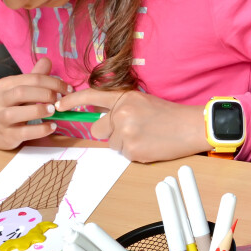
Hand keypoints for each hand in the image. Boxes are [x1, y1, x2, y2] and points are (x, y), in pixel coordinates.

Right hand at [0, 57, 71, 149]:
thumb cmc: (12, 105)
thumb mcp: (21, 88)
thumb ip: (34, 76)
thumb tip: (47, 60)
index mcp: (5, 84)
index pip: (31, 78)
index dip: (53, 82)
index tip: (68, 89)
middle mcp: (0, 100)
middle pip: (22, 92)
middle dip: (45, 94)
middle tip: (59, 99)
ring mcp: (1, 118)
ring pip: (17, 113)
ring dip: (39, 110)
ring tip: (54, 110)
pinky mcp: (8, 135)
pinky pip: (24, 132)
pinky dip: (40, 130)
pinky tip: (52, 126)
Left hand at [55, 87, 207, 161]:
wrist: (191, 127)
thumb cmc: (169, 115)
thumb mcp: (142, 101)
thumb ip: (120, 106)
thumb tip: (98, 117)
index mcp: (125, 97)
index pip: (92, 96)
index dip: (73, 101)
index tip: (59, 105)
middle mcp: (122, 113)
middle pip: (97, 129)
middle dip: (108, 132)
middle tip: (130, 130)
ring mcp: (126, 132)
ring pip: (111, 143)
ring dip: (124, 143)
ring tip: (146, 136)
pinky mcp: (132, 149)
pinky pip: (122, 153)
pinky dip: (134, 151)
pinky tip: (149, 144)